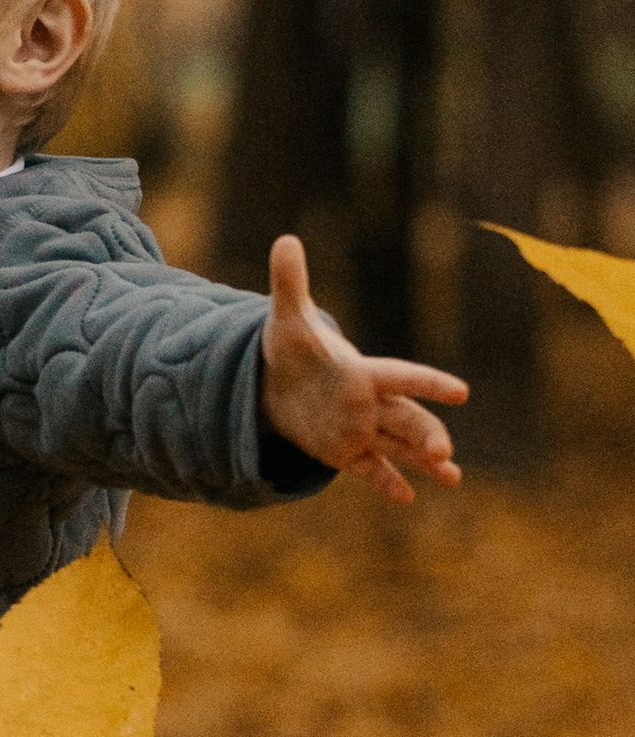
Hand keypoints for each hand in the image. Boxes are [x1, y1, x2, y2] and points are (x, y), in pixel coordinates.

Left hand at [261, 232, 465, 504]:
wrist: (275, 381)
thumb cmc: (290, 347)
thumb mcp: (287, 319)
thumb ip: (290, 283)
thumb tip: (285, 239)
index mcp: (362, 372)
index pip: (400, 377)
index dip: (427, 383)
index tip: (461, 391)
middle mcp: (369, 403)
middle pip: (408, 419)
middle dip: (428, 435)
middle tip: (445, 453)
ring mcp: (360, 429)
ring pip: (400, 446)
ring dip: (425, 462)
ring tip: (452, 478)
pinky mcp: (345, 451)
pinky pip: (370, 468)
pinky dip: (387, 481)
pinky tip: (407, 497)